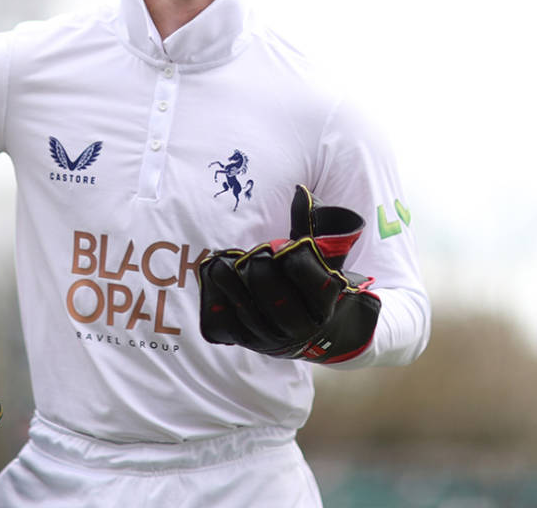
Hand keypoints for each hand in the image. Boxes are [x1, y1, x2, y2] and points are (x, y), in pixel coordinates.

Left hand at [198, 185, 380, 362]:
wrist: (323, 335)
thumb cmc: (318, 284)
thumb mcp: (326, 259)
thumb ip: (312, 228)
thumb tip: (300, 193)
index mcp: (324, 304)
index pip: (308, 280)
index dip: (294, 259)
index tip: (284, 247)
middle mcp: (300, 326)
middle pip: (275, 299)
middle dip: (260, 272)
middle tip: (253, 254)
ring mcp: (273, 338)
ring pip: (248, 313)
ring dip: (230, 285)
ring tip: (219, 262)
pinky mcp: (249, 342)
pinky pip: (227, 326)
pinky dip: (216, 302)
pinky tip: (211, 278)